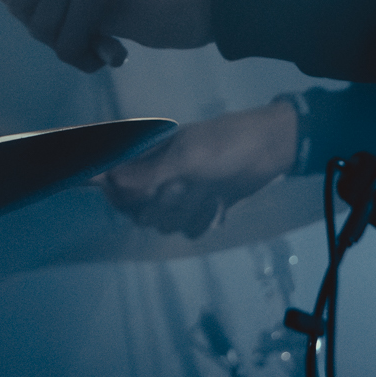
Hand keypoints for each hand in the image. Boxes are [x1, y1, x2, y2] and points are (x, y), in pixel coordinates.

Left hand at [0, 0, 219, 71]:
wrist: (203, 1)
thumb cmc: (151, 2)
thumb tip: (13, 4)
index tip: (48, 18)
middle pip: (16, 2)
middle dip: (44, 32)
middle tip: (81, 36)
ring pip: (39, 26)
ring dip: (68, 50)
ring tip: (99, 48)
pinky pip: (65, 43)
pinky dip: (85, 58)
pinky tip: (113, 53)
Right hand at [101, 102, 297, 237]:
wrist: (269, 152)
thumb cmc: (226, 146)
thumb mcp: (187, 157)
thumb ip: (148, 173)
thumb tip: (106, 180)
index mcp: (149, 157)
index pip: (114, 182)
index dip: (119, 194)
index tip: (140, 194)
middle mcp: (159, 178)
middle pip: (139, 212)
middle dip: (163, 206)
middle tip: (185, 188)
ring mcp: (179, 195)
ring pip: (164, 224)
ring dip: (187, 213)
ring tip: (207, 192)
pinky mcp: (199, 209)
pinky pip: (187, 230)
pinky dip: (203, 220)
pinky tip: (217, 204)